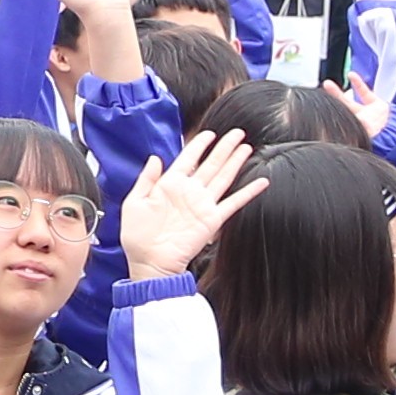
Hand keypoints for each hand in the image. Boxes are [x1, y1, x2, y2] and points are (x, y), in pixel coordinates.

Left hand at [117, 128, 263, 279]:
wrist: (150, 262)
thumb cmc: (138, 236)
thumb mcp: (134, 203)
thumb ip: (145, 179)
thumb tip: (155, 157)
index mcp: (169, 185)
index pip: (188, 158)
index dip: (199, 144)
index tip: (209, 133)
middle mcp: (189, 191)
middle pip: (211, 163)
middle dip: (224, 147)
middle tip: (237, 132)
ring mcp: (202, 204)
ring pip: (223, 177)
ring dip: (235, 162)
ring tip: (247, 147)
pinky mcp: (212, 219)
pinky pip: (234, 202)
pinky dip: (249, 192)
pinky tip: (261, 182)